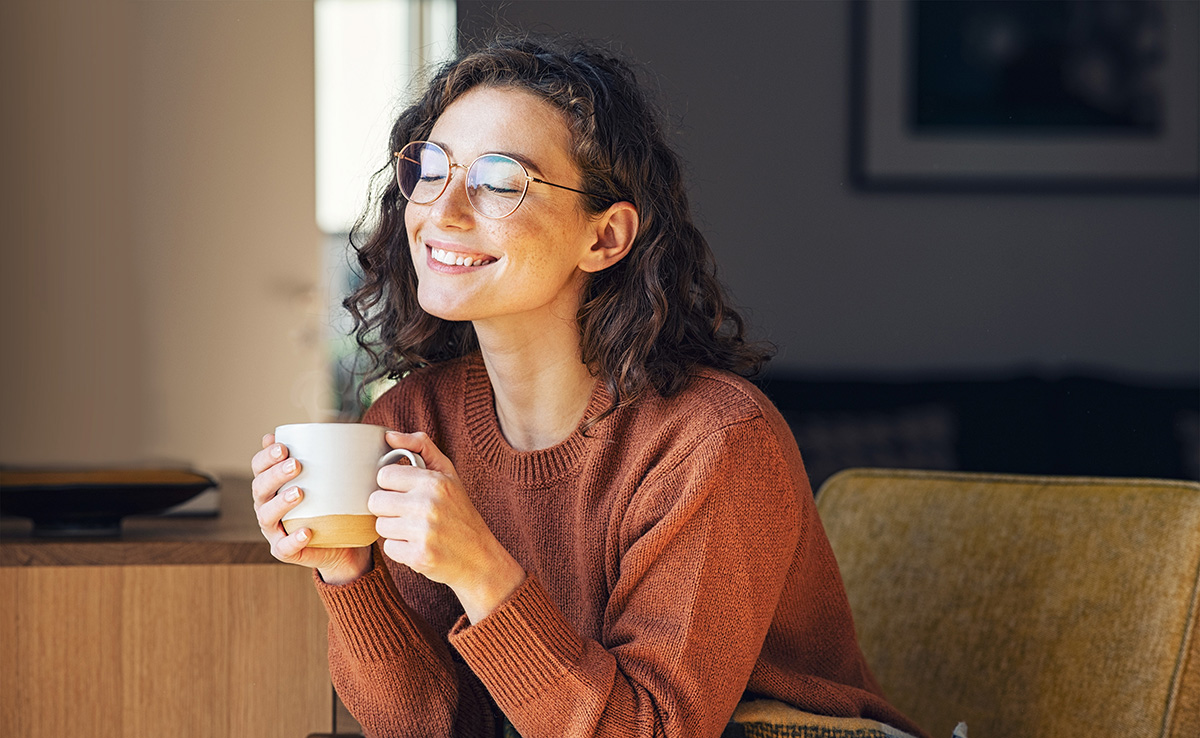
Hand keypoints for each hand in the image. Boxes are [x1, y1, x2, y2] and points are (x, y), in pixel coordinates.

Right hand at [250, 432, 371, 584]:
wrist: (345, 544)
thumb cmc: (336, 504)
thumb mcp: (334, 478)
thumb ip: (331, 455)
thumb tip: (337, 426)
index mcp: (274, 485)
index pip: (259, 467)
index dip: (265, 456)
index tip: (283, 446)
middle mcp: (268, 506)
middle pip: (260, 488)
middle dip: (274, 474)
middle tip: (296, 465)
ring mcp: (275, 530)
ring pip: (266, 516)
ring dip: (280, 504)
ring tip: (299, 493)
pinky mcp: (286, 551)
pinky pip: (284, 548)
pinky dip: (293, 540)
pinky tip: (307, 532)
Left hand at [372, 431, 525, 621]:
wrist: (479, 557)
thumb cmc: (460, 512)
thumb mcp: (448, 474)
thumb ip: (421, 447)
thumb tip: (389, 435)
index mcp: (434, 481)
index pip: (384, 475)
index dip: (392, 485)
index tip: (406, 492)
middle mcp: (428, 505)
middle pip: (376, 501)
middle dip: (389, 508)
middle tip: (408, 513)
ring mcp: (423, 532)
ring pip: (380, 525)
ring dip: (393, 529)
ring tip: (415, 530)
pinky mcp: (419, 556)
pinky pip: (388, 548)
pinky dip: (400, 549)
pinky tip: (418, 545)